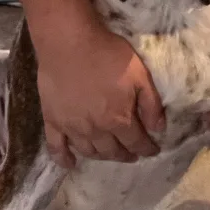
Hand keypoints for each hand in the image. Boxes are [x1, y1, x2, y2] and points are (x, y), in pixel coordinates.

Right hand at [37, 20, 164, 167]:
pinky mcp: (51, 120)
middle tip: (133, 155)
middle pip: (112, 151)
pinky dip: (63, 159)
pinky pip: (55, 147)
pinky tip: (70, 164)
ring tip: (110, 154)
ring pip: (88, 151)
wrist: (70, 44)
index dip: (146, 149)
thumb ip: (151, 105)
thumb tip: (158, 129)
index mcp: (118, 118)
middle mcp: (95, 129)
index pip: (136, 142)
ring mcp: (70, 127)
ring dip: (101, 156)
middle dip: (125, 155)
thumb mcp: (140, 76)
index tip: (153, 151)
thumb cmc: (109, 56)